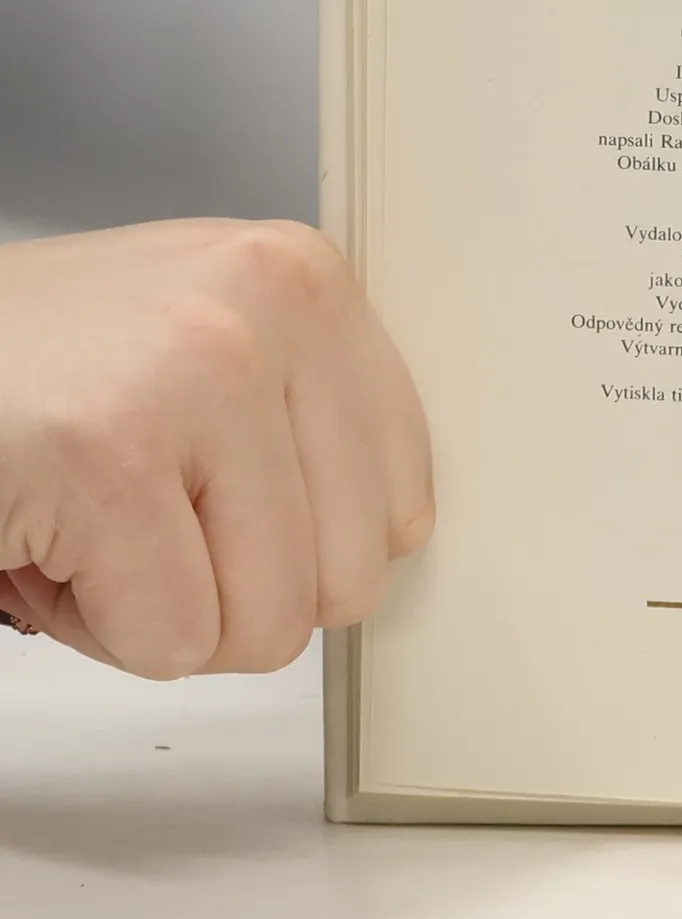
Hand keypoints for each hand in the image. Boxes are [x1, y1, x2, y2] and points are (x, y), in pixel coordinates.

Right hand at [0, 221, 432, 677]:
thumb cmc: (28, 377)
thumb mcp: (201, 358)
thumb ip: (308, 429)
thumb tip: (395, 548)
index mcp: (303, 279)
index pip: (406, 500)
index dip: (305, 553)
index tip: (220, 515)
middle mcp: (268, 304)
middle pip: (347, 575)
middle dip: (230, 590)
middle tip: (132, 520)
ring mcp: (196, 370)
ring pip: (267, 622)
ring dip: (161, 612)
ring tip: (85, 523)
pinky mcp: (109, 452)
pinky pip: (171, 639)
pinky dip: (97, 628)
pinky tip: (44, 542)